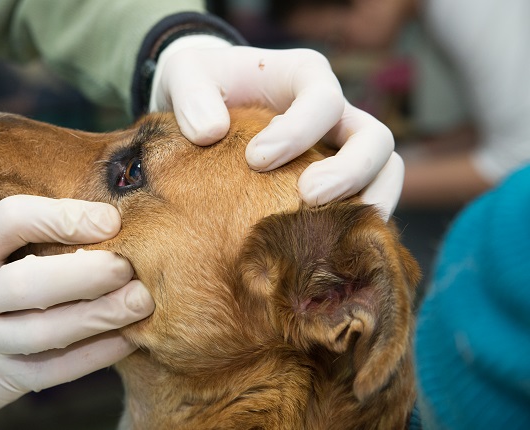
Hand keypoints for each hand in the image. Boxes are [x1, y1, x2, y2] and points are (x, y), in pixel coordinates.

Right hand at [0, 196, 154, 428]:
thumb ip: (24, 237)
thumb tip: (105, 222)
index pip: (10, 221)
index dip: (63, 217)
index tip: (109, 219)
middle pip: (27, 284)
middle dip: (85, 274)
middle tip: (127, 266)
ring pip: (45, 332)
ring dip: (99, 316)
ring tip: (139, 302)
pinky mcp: (1, 379)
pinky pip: (54, 369)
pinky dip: (95, 355)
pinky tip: (126, 339)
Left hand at [151, 36, 401, 217]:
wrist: (202, 108)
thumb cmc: (200, 86)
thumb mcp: (185, 76)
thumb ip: (191, 97)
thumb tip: (209, 133)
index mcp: (305, 75)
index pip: (324, 99)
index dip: (298, 131)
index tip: (255, 160)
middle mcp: (335, 112)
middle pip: (374, 140)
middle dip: (349, 172)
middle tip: (307, 197)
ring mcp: (340, 149)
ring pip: (385, 174)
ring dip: (368, 204)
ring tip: (329, 233)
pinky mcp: (335, 183)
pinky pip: (362, 205)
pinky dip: (352, 227)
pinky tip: (320, 249)